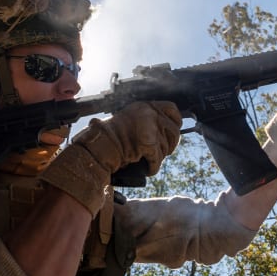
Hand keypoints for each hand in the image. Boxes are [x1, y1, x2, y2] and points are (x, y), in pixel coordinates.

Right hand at [40, 101, 180, 213]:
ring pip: (165, 147)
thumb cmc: (111, 136)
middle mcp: (150, 114)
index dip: (177, 120)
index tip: (176, 127)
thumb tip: (165, 125)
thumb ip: (146, 119)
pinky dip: (153, 167)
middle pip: (174, 130)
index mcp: (145, 106)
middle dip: (170, 143)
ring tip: (149, 159)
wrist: (100, 146)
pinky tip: (148, 169)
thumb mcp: (130, 119)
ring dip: (159, 156)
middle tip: (163, 150)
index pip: (172, 108)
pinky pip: (157, 159)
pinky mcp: (149, 144)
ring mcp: (150, 128)